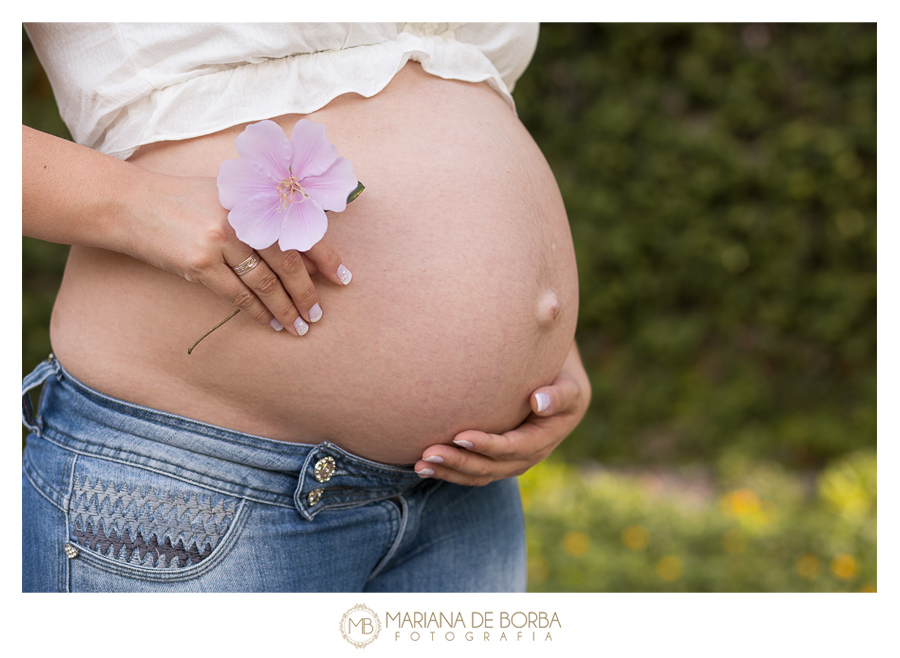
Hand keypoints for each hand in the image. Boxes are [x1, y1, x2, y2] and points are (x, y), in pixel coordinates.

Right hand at [138, 176, 351, 336]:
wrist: (132, 204)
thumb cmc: (184, 199)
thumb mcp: (227, 194)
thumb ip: (262, 216)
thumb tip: (303, 254)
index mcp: (254, 198)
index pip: (300, 230)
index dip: (326, 257)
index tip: (343, 278)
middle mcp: (242, 218)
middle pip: (288, 262)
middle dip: (307, 293)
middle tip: (319, 313)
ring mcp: (220, 241)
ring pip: (266, 283)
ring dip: (286, 309)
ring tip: (299, 326)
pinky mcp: (200, 263)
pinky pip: (238, 295)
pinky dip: (257, 312)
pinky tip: (270, 323)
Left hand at [414, 341, 590, 485]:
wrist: (560, 390)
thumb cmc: (561, 381)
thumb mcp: (568, 387)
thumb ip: (559, 395)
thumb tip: (538, 401)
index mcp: (543, 440)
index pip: (512, 448)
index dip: (487, 446)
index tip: (460, 436)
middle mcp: (526, 456)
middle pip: (490, 467)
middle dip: (459, 462)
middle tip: (429, 452)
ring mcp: (509, 462)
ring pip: (477, 474)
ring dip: (449, 471)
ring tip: (420, 464)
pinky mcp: (495, 460)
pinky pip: (471, 471)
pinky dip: (449, 470)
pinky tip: (423, 465)